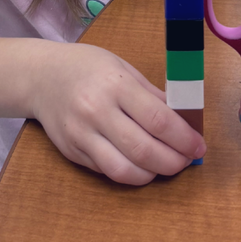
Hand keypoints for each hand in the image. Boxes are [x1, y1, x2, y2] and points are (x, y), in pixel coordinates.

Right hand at [29, 42, 204, 183]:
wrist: (42, 77)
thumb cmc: (88, 66)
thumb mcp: (124, 68)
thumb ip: (152, 94)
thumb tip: (183, 118)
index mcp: (116, 85)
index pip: (157, 119)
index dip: (183, 137)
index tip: (199, 145)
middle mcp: (98, 112)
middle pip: (143, 150)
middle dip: (173, 161)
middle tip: (188, 160)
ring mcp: (82, 136)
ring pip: (124, 170)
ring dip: (153, 174)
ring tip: (168, 166)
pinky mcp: (73, 153)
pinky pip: (107, 171)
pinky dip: (131, 173)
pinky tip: (143, 165)